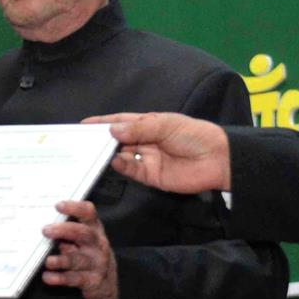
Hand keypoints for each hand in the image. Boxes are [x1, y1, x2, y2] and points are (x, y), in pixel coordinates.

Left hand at [41, 200, 118, 298]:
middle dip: (64, 230)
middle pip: (83, 233)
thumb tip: (43, 227)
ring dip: (62, 260)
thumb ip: (67, 232)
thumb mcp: (83, 240)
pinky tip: (48, 277)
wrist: (108, 283)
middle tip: (46, 230)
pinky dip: (60, 278)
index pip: (88, 213)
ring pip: (78, 259)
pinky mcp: (92, 281)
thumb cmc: (89, 254)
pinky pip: (75, 279)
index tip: (58, 205)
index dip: (74, 208)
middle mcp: (97, 244)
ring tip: (48, 261)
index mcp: (94, 229)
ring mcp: (97, 263)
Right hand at [83, 112, 230, 192]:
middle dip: (101, 140)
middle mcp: (145, 141)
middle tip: (81, 141)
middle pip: (118, 140)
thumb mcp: (165, 125)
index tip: (84, 124)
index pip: (122, 122)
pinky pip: (131, 170)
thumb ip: (138, 129)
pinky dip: (120, 166)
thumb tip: (112, 130)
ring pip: (121, 156)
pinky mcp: (150, 176)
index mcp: (149, 124)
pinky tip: (112, 161)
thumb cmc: (193, 135)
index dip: (103, 122)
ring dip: (108, 154)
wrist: (216, 160)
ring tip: (90, 152)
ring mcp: (147, 159)